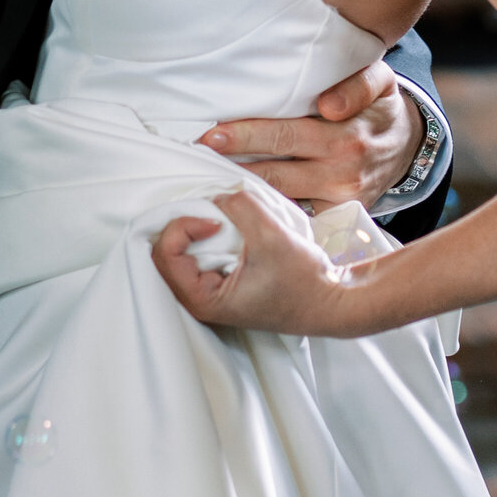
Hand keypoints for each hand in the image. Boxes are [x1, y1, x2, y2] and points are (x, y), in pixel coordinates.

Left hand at [153, 189, 351, 333]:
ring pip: (181, 250)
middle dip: (185, 223)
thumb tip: (220, 194)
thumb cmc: (304, 283)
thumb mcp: (271, 236)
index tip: (216, 219)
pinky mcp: (222, 281)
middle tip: (213, 212)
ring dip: (195, 228)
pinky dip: (206, 234)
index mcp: (202, 299)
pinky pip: (199, 252)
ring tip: (220, 216)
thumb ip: (241, 207)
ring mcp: (210, 291)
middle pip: (166, 251)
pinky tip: (228, 224)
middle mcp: (199, 299)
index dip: (184, 226)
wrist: (331, 301)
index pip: (165, 254)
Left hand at [200, 61, 424, 210]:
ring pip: (281, 195)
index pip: (285, 135)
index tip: (212, 134)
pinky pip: (296, 213)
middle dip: (232, 164)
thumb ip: (358, 85)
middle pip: (274, 169)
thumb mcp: (382, 83)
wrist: (408, 149)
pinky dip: (267, 208)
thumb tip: (328, 104)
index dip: (246, 136)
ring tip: (204, 178)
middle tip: (193, 157)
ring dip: (243, 189)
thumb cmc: (381, 109)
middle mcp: (342, 173)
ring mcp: (339, 200)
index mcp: (348, 137)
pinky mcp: (336, 216)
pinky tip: (235, 201)